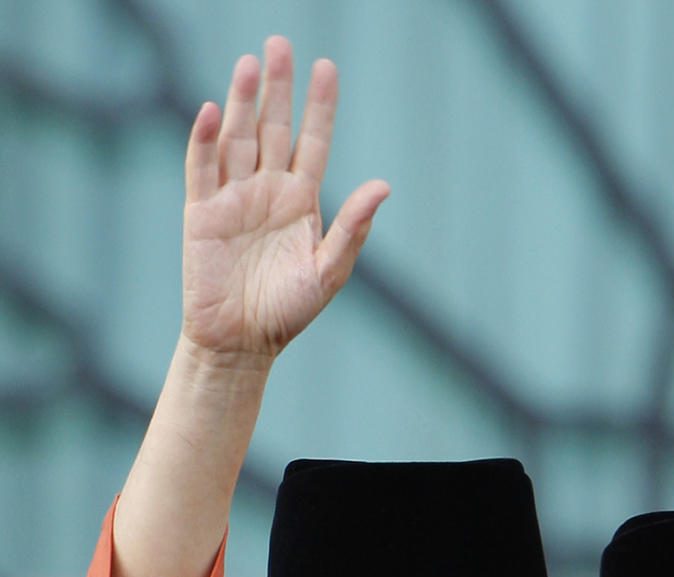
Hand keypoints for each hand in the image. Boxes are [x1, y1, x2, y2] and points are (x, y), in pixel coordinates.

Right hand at [181, 35, 388, 360]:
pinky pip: (202, 169)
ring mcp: (232, 199)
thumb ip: (353, 229)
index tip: (326, 67)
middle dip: (277, 88)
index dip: (318, 106)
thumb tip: (383, 186)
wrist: (241, 345)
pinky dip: (204, 140)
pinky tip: (211, 112)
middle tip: (280, 44)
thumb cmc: (286, 312)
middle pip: (273, 129)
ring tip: (250, 65)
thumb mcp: (327, 272)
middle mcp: (267, 191)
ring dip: (243, 103)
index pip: (312, 142)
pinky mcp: (201, 214)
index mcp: (300, 202)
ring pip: (237, 139)